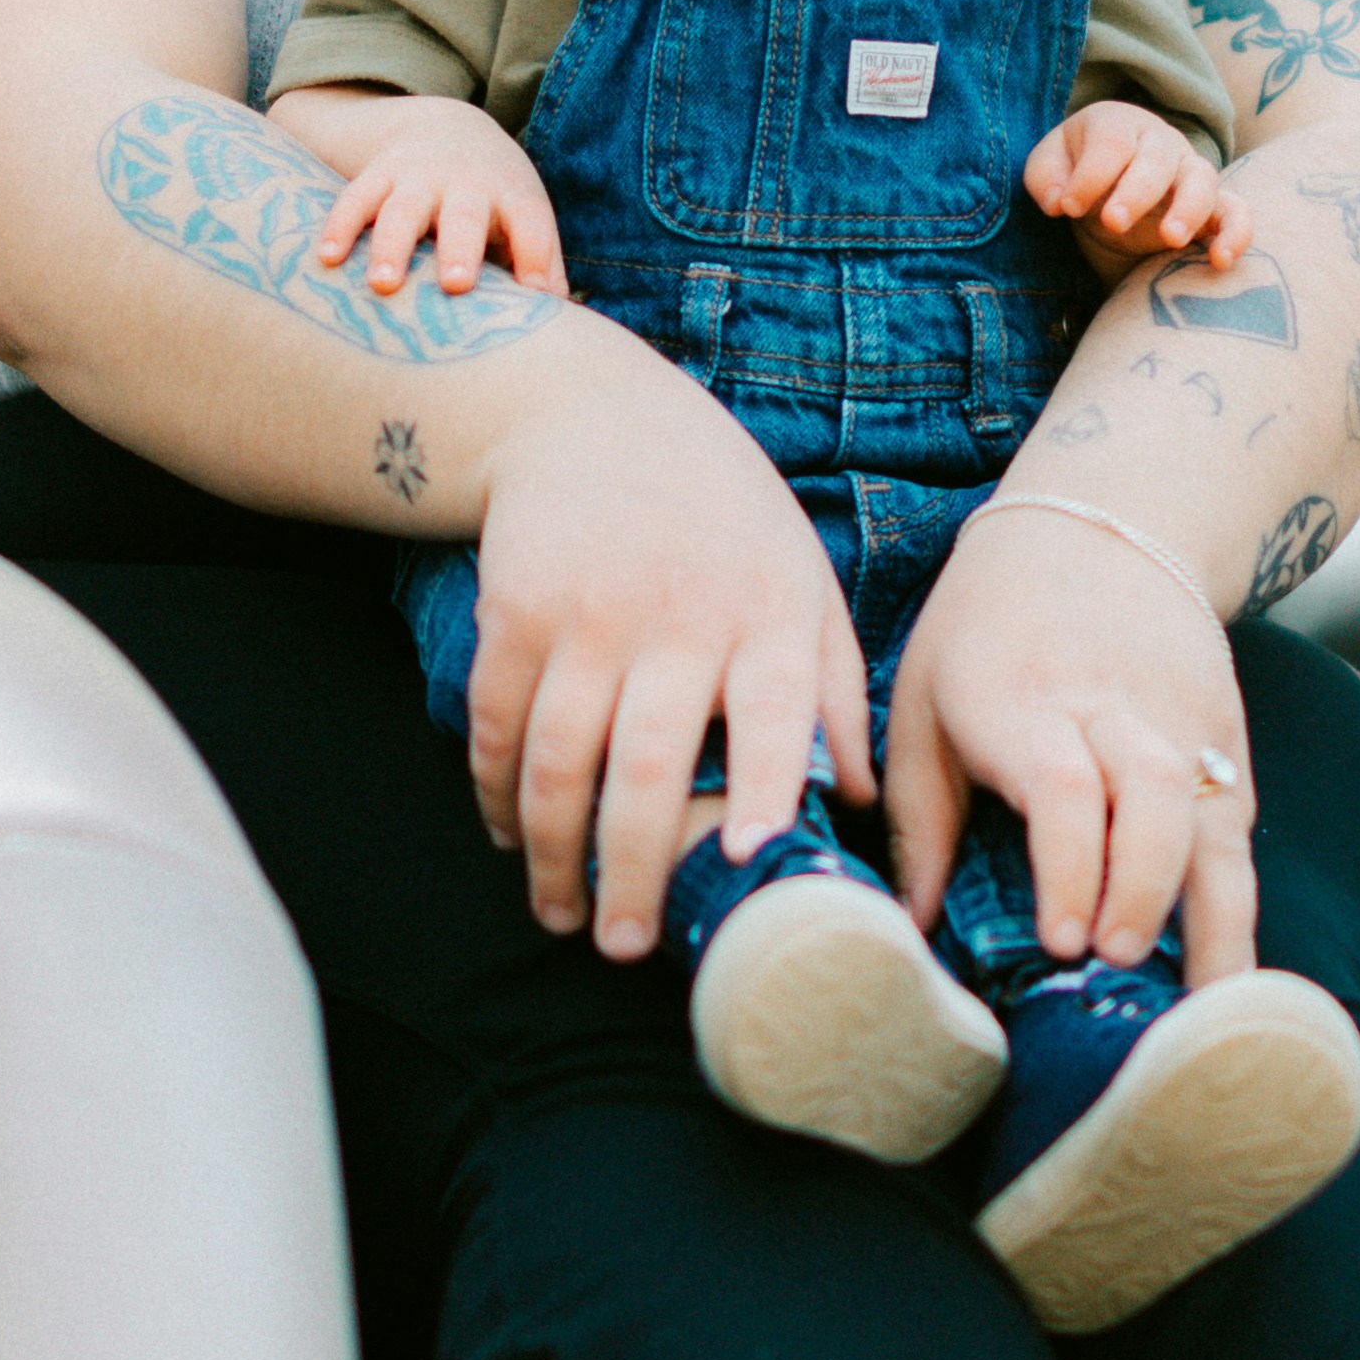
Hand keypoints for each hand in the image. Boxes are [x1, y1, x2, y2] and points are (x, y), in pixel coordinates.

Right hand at [285, 89, 567, 301]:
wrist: (445, 127)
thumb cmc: (494, 197)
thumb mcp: (524, 215)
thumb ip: (542, 262)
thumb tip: (562, 319)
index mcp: (510, 193)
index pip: (530, 219)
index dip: (536, 252)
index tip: (538, 293)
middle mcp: (464, 182)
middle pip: (464, 215)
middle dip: (461, 247)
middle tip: (457, 283)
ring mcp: (417, 176)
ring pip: (402, 208)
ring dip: (393, 245)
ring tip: (384, 284)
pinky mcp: (376, 176)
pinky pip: (354, 200)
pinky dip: (340, 227)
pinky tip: (327, 259)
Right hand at [456, 340, 871, 957]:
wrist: (593, 411)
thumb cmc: (722, 514)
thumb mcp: (802, 578)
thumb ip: (838, 688)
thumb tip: (862, 802)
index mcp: (771, 616)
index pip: (778, 716)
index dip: (765, 789)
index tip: (752, 862)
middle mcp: (683, 618)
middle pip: (652, 766)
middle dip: (634, 869)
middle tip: (623, 949)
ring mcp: (592, 613)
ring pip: (562, 759)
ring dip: (553, 851)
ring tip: (561, 913)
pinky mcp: (517, 608)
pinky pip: (501, 722)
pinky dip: (497, 790)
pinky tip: (508, 833)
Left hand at [893, 494, 1263, 986]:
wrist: (1105, 522)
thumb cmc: (988, 625)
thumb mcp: (924, 694)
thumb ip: (921, 814)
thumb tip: (907, 926)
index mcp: (1025, 700)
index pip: (1065, 787)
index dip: (1071, 866)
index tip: (1061, 940)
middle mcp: (1115, 713)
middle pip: (1153, 802)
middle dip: (1144, 890)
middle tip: (1118, 961)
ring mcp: (1183, 726)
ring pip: (1216, 821)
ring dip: (1216, 915)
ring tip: (1208, 1007)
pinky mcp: (1226, 738)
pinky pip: (1241, 828)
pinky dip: (1240, 900)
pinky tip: (1230, 973)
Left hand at [1020, 102, 1245, 279]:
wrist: (1112, 179)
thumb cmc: (1078, 170)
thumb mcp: (1050, 167)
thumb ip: (1046, 179)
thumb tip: (1058, 202)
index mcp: (1118, 125)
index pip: (1111, 143)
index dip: (1090, 175)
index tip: (1067, 207)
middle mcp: (1160, 142)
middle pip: (1156, 159)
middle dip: (1136, 192)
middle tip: (1113, 223)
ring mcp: (1191, 172)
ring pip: (1202, 179)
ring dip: (1189, 208)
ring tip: (1171, 240)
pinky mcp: (1213, 205)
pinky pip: (1236, 212)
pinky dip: (1236, 233)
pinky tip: (1220, 260)